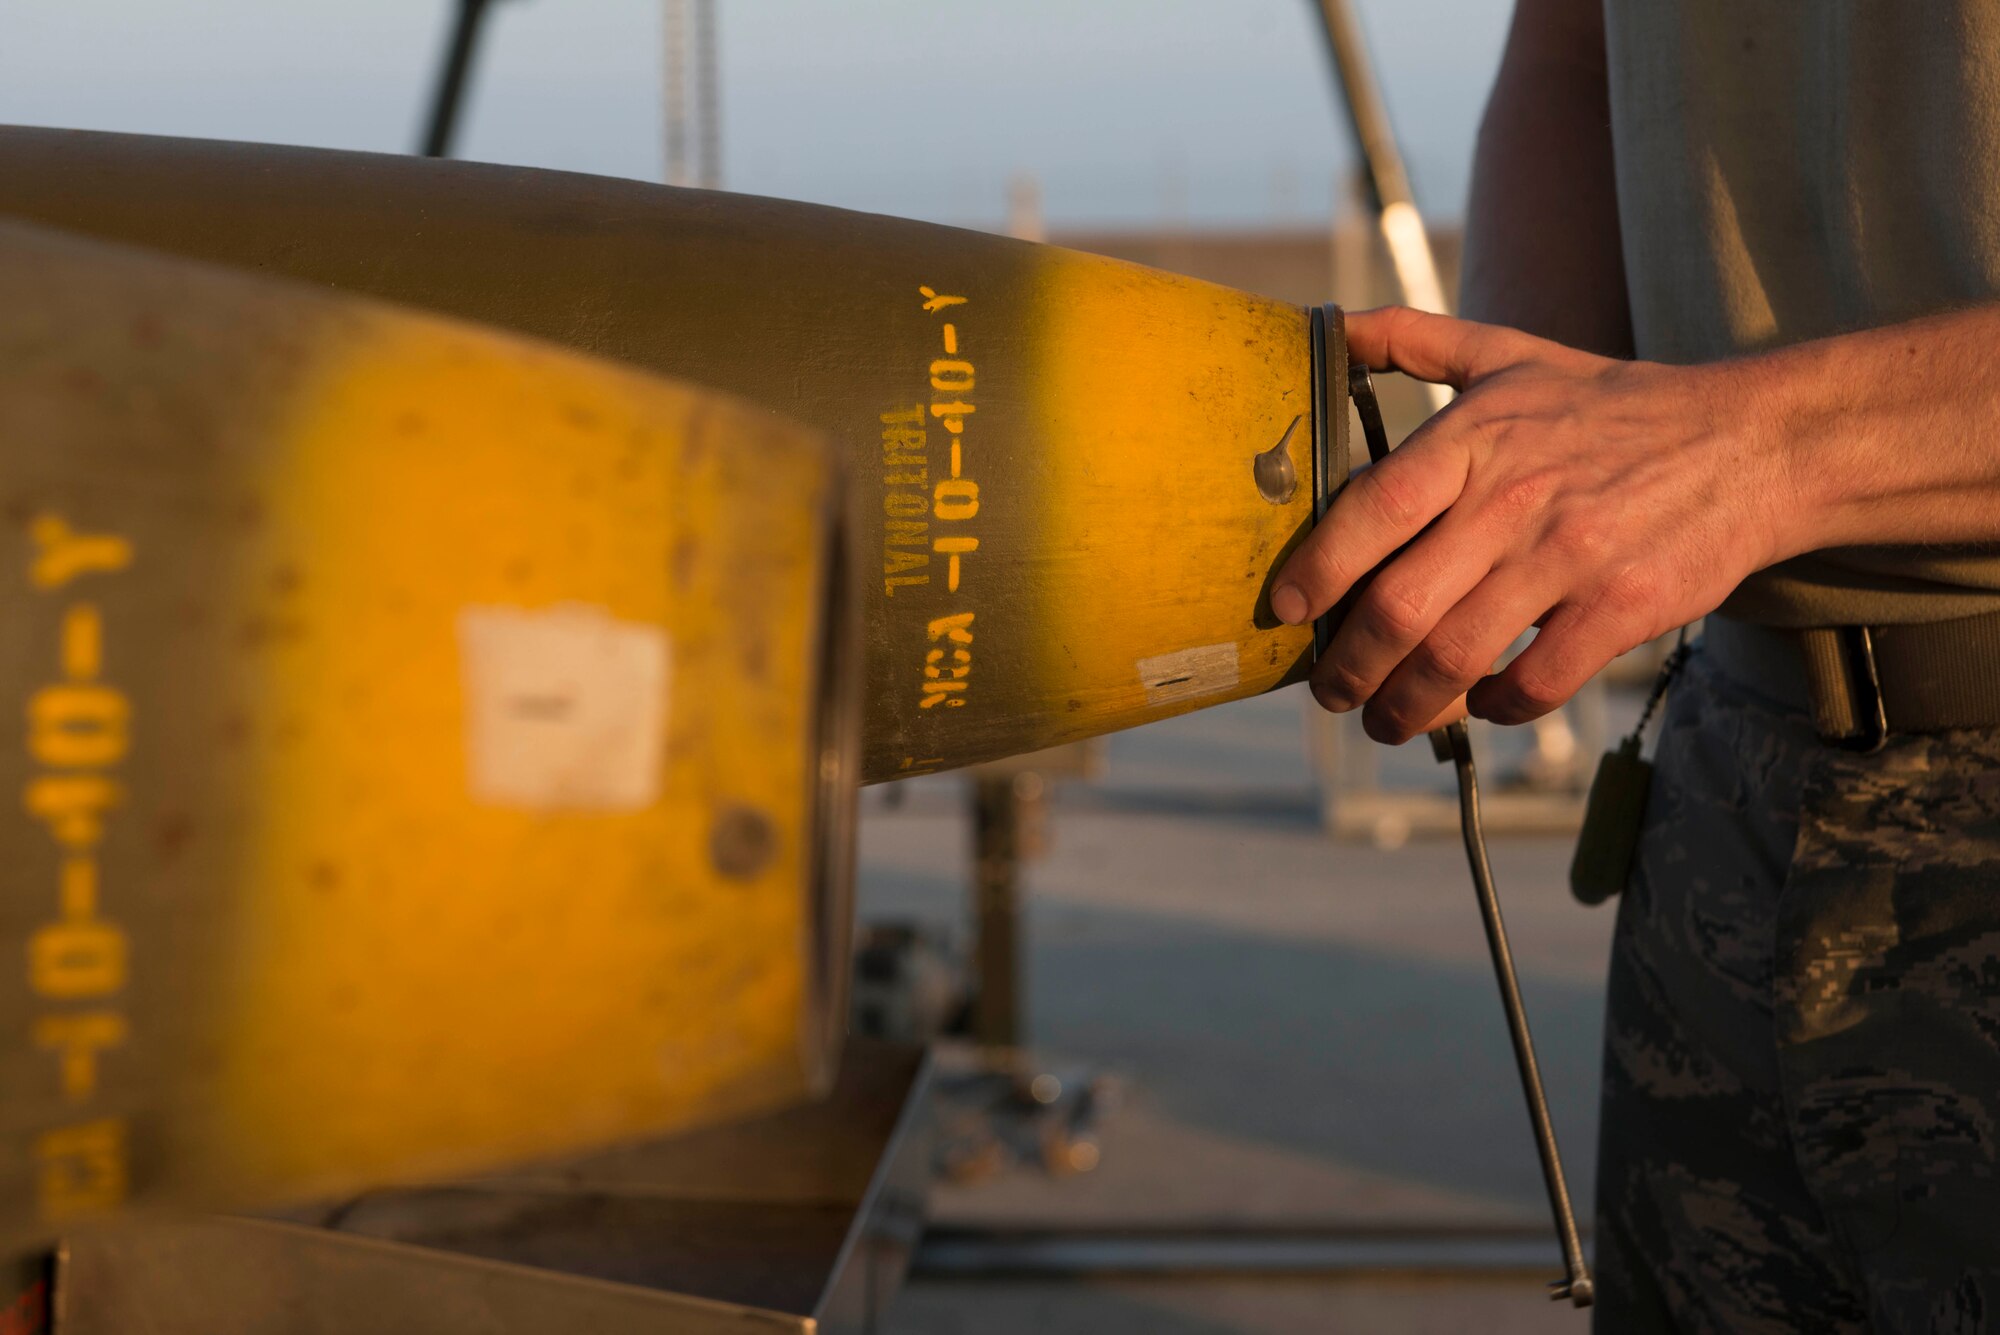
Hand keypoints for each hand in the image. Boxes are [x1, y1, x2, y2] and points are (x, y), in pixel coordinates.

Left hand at [1273, 307, 1795, 743]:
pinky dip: (1496, 707)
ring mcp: (1571, 556)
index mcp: (1477, 437)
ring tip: (1387, 721)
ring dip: (1407, 706)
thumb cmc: (1616, 406)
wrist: (1754, 442)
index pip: (1373, 509)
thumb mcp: (1513, 353)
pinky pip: (1535, 682)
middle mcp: (1516, 497)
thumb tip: (1329, 326)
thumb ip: (1415, 340)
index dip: (1317, 568)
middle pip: (1398, 606)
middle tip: (1329, 693)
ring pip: (1456, 657)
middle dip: (1348, 667)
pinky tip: (1482, 705)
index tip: (1285, 610)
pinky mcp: (1624, 607)